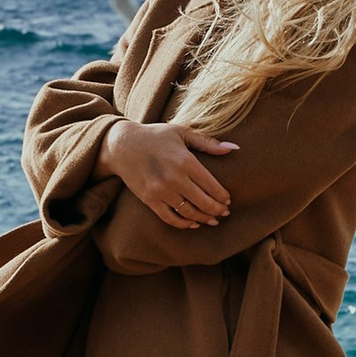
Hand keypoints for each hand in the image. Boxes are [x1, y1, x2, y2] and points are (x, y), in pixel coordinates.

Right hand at [100, 118, 237, 229]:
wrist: (121, 145)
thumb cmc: (155, 136)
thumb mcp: (181, 132)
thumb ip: (208, 142)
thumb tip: (233, 148)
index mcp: (185, 161)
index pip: (212, 186)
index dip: (223, 197)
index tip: (228, 200)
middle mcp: (174, 178)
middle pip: (204, 202)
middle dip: (218, 210)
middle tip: (225, 213)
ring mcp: (161, 191)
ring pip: (189, 213)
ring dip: (204, 219)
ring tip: (213, 220)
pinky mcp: (150, 200)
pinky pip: (170, 218)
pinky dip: (184, 224)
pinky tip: (193, 223)